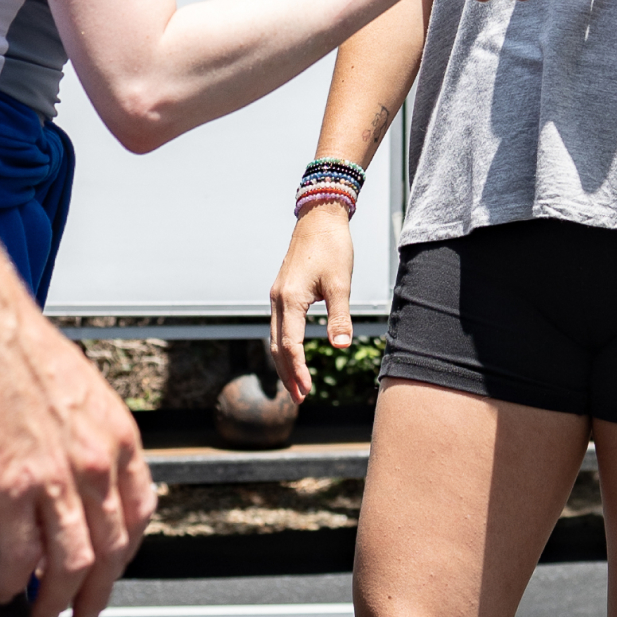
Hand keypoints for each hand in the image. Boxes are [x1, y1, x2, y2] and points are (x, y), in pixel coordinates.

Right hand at [0, 304, 156, 616]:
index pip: (139, 517)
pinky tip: (2, 589)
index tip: (110, 574)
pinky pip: (20, 553)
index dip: (124, 557)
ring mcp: (56, 476)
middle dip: (97, 596)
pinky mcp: (9, 484)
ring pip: (71, 564)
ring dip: (56, 602)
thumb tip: (85, 477)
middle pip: (111, 553)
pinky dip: (13, 582)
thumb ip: (91, 440)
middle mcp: (98, 462)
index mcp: (120, 438)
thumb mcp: (82, 395)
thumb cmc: (21, 350)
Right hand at [268, 202, 354, 402]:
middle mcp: (278, 299)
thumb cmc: (333, 248)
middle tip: (301, 399)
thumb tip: (341, 347)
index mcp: (290, 299)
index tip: (307, 390)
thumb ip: (340, 316)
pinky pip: (278, 326)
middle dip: (287, 374)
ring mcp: (277, 295)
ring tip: (296, 385)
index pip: (289, 345)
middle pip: (276, 346)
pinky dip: (284, 346)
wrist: (320, 218)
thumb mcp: (341, 283)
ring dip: (284, 363)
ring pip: (274, 337)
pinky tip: (293, 355)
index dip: (298, 370)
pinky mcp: (282, 291)